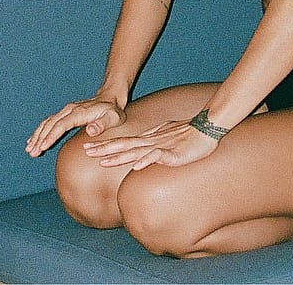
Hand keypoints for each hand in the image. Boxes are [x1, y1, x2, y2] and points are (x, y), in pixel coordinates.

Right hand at [25, 97, 125, 157]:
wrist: (111, 98)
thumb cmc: (113, 111)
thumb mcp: (113, 118)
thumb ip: (102, 124)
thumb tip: (90, 130)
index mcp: (80, 113)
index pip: (61, 125)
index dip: (51, 136)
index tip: (42, 146)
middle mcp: (70, 110)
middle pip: (51, 124)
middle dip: (40, 138)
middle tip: (31, 152)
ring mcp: (67, 111)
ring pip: (47, 123)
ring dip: (37, 135)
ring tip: (29, 149)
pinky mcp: (66, 113)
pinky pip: (49, 122)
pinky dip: (40, 131)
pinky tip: (34, 140)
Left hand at [83, 118, 219, 169]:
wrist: (207, 127)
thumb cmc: (189, 133)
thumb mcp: (167, 137)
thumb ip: (154, 144)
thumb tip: (142, 153)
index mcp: (149, 139)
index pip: (123, 142)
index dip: (106, 145)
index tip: (89, 148)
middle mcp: (151, 141)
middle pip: (124, 145)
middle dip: (104, 149)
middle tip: (86, 151)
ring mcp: (161, 146)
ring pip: (136, 151)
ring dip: (118, 156)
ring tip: (102, 161)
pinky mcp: (173, 152)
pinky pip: (158, 156)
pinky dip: (146, 160)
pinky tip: (137, 166)